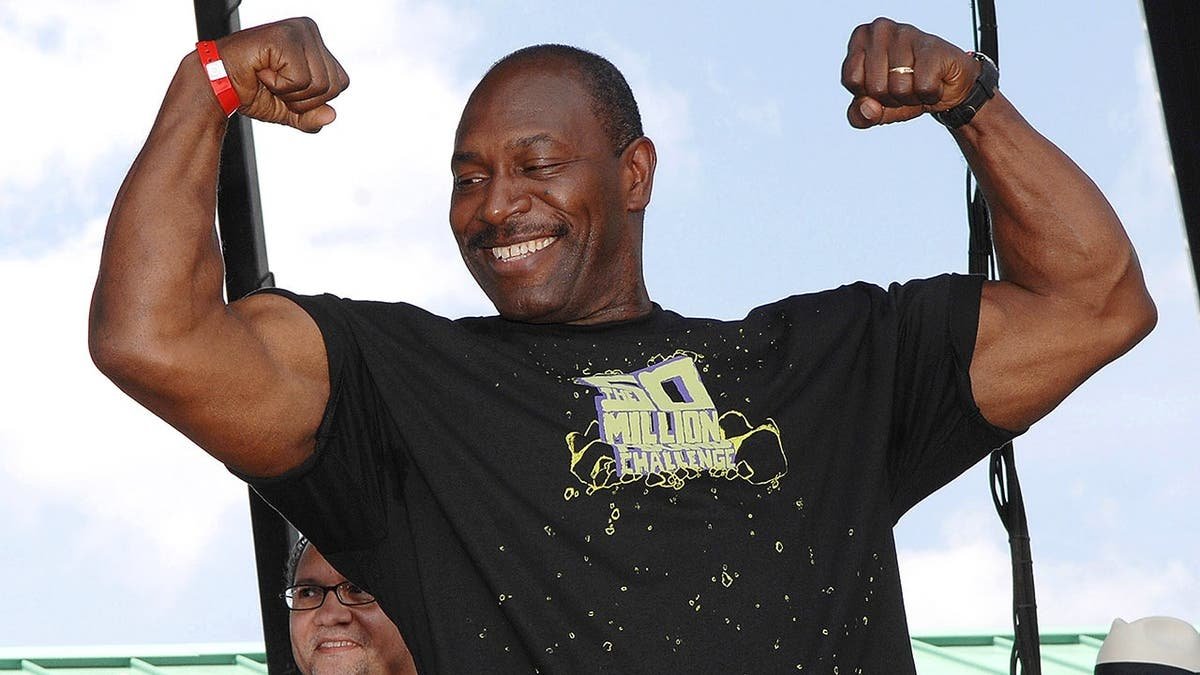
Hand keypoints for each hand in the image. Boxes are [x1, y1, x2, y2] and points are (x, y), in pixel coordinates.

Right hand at [210, 17, 348, 132]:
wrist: (217, 86)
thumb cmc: (252, 91)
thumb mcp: (291, 111)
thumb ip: (314, 117)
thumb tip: (333, 115)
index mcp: (316, 43)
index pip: (341, 84)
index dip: (314, 99)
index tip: (286, 89)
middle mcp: (309, 29)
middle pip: (334, 86)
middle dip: (303, 99)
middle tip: (275, 85)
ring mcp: (297, 30)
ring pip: (320, 84)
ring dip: (290, 93)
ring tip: (268, 78)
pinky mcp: (283, 37)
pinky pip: (301, 80)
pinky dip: (280, 86)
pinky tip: (262, 72)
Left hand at [841, 17, 979, 128]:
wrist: (946, 87)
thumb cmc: (905, 90)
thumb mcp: (875, 109)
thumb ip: (859, 116)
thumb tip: (869, 108)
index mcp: (860, 38)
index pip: (852, 80)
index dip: (868, 94)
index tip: (882, 85)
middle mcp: (880, 29)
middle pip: (875, 87)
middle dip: (890, 98)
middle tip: (904, 85)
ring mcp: (907, 34)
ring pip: (899, 88)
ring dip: (911, 97)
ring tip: (918, 82)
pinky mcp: (932, 46)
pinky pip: (923, 87)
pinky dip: (930, 94)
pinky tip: (935, 80)